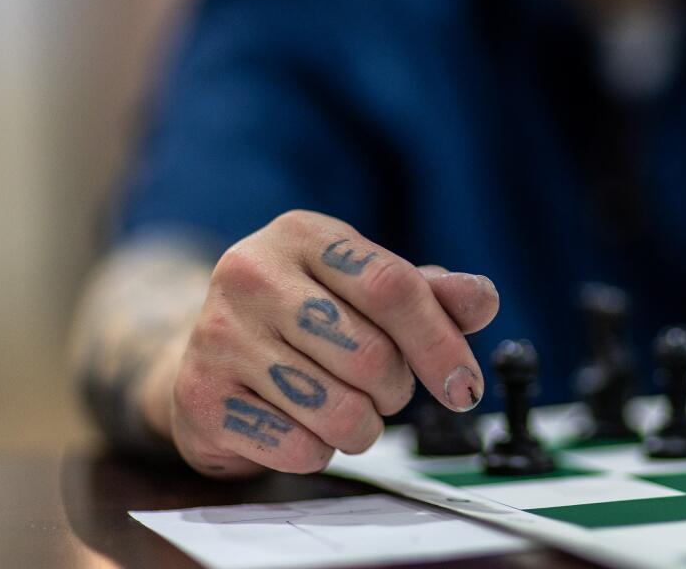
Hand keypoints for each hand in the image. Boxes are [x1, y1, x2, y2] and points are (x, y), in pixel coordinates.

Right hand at [161, 210, 498, 476]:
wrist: (208, 354)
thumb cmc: (305, 316)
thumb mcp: (366, 289)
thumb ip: (430, 294)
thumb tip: (483, 299)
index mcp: (303, 235)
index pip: (393, 286)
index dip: (440, 342)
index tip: (465, 384)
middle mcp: (252, 274)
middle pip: (371, 355)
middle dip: (398, 389)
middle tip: (386, 390)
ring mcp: (220, 335)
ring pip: (338, 411)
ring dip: (364, 426)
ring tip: (348, 409)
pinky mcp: (201, 397)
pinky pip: (298, 448)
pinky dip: (319, 451)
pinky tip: (302, 425)